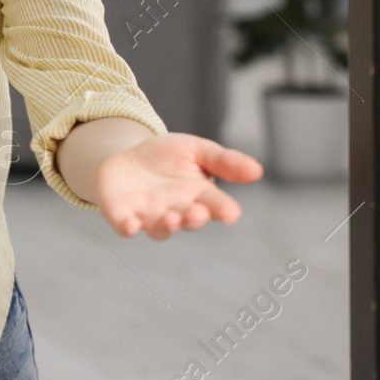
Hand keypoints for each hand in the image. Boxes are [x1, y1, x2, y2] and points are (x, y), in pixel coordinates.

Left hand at [95, 133, 262, 239]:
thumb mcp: (198, 150)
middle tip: (197, 213)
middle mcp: (177, 211)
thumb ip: (224, 161)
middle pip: (189, 220)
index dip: (224, 210)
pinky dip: (128, 227)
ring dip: (166, 225)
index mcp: (199, 195)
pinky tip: (131, 225)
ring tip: (171, 218)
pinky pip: (126, 226)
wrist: (128, 156)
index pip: (216, 205)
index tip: (232, 214)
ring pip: (160, 228)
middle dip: (194, 219)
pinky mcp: (123, 215)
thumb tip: (257, 170)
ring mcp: (150, 215)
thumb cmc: (168, 157)